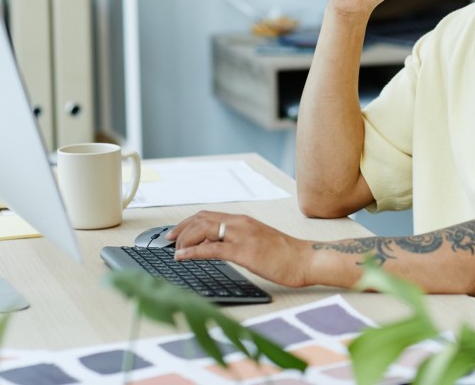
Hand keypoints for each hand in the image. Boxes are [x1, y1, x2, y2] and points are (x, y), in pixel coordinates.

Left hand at [168, 211, 311, 287]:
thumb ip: (242, 239)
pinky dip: (192, 252)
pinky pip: (211, 249)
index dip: (189, 222)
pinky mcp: (243, 251)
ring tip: (174, 251)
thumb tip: (225, 247)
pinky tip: (182, 257)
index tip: (176, 232)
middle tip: (168, 240)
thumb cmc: (287, 254)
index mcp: (244, 221)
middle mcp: (240, 223)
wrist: (305, 259)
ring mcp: (241, 236)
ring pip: (202, 230)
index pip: (209, 215)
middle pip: (201, 219)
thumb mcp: (261, 241)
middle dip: (180, 229)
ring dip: (183, 240)